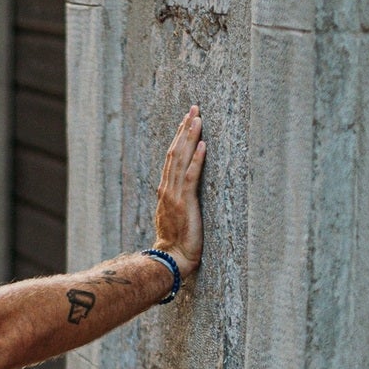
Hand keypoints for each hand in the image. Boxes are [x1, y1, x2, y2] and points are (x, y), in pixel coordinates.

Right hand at [154, 105, 205, 274]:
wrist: (171, 259)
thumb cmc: (176, 242)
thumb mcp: (175, 217)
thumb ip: (178, 201)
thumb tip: (184, 191)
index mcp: (166, 191)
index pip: (172, 158)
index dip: (179, 137)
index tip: (187, 120)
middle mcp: (168, 189)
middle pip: (175, 152)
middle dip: (185, 129)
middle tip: (194, 108)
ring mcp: (174, 195)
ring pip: (181, 160)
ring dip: (190, 138)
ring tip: (198, 119)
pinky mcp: (185, 203)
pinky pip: (190, 177)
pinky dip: (196, 160)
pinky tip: (203, 145)